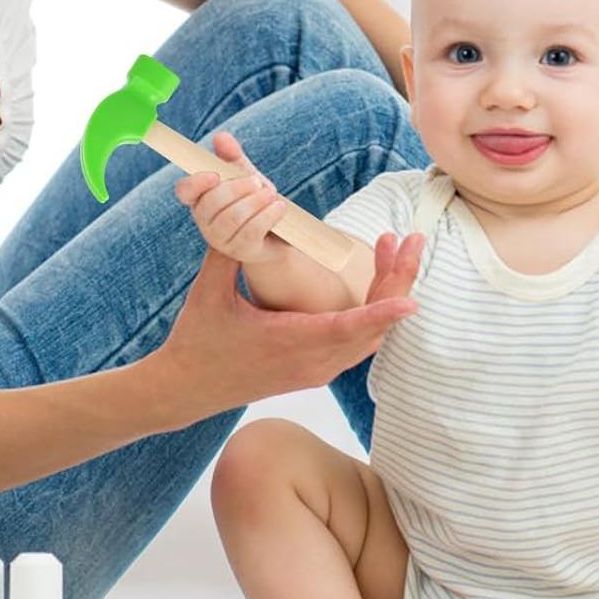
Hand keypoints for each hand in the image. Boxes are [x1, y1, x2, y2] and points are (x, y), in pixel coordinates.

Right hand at [152, 232, 422, 418]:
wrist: (186, 389)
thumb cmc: (196, 340)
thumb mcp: (209, 291)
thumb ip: (230, 249)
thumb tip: (246, 208)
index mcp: (287, 343)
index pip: (344, 329)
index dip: (379, 314)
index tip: (411, 301)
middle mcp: (310, 363)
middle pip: (371, 330)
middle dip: (397, 282)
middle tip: (411, 240)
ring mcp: (315, 371)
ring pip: (370, 338)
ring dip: (388, 294)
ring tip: (394, 248)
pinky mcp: (314, 372)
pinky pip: (358, 345)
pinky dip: (375, 314)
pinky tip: (377, 281)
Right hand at [173, 130, 286, 264]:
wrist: (280, 233)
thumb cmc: (256, 200)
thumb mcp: (246, 175)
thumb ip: (233, 157)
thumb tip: (221, 136)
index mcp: (201, 198)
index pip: (184, 191)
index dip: (196, 182)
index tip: (215, 175)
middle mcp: (205, 221)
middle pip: (211, 203)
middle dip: (237, 189)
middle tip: (258, 182)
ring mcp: (221, 239)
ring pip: (231, 218)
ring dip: (255, 202)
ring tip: (272, 195)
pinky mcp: (241, 251)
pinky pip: (250, 232)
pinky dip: (267, 216)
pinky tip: (279, 207)